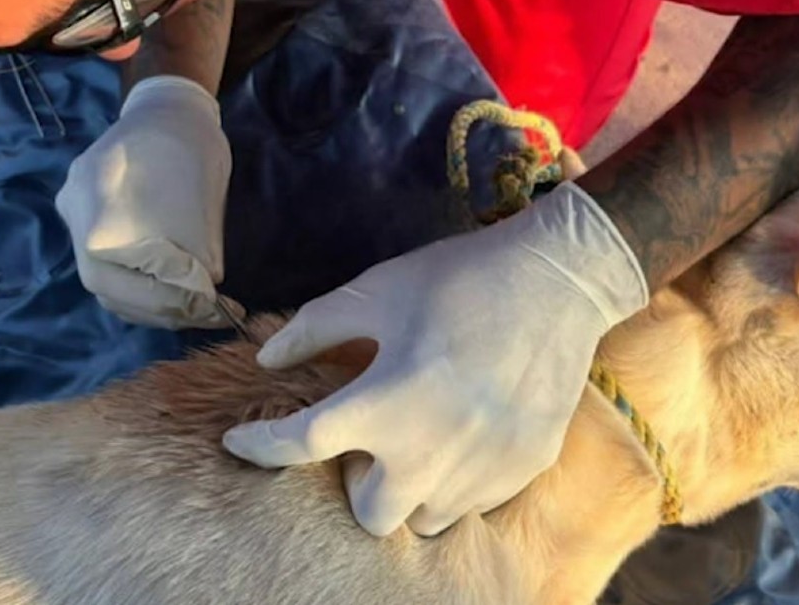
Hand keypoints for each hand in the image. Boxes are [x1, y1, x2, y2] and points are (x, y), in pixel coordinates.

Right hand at [55, 75, 241, 329]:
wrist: (169, 111)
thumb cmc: (189, 147)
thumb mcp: (202, 198)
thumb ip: (196, 250)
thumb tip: (201, 296)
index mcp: (93, 196)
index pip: (115, 268)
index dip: (162, 294)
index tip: (207, 300)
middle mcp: (73, 210)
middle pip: (104, 283)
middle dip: (159, 306)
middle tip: (206, 313)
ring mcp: (74, 217)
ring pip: (104, 283)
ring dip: (151, 305)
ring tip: (197, 309)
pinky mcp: (87, 223)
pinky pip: (108, 270)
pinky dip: (141, 291)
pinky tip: (175, 295)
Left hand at [222, 182, 648, 535]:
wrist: (558, 280)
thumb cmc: (456, 279)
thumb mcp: (374, 290)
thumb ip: (313, 329)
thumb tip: (266, 359)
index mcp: (384, 404)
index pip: (299, 446)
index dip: (257, 445)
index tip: (239, 440)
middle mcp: (429, 452)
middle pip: (371, 517)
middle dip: (357, 487)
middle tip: (368, 442)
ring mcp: (481, 469)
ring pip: (426, 519)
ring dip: (409, 490)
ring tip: (417, 441)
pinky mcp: (522, 469)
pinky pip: (474, 502)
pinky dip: (455, 482)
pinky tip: (460, 437)